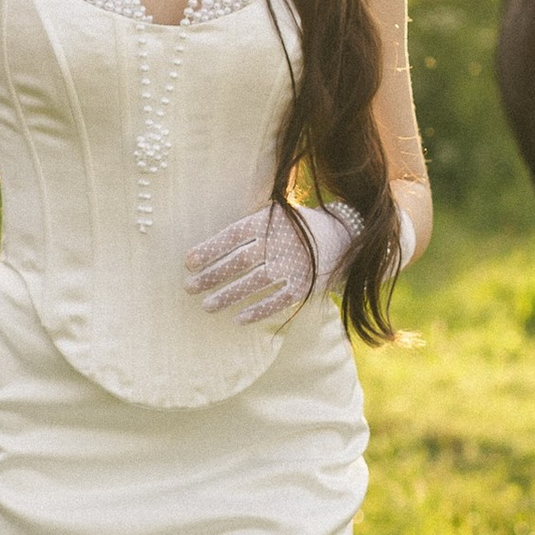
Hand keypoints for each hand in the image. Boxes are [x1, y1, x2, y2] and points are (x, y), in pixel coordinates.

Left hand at [184, 198, 362, 328]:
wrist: (346, 238)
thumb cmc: (300, 228)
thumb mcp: (279, 215)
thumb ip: (252, 225)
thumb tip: (212, 245)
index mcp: (270, 221)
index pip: (232, 236)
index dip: (209, 250)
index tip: (188, 263)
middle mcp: (280, 242)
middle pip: (237, 262)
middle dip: (210, 276)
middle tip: (189, 287)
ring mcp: (293, 265)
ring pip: (252, 284)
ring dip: (226, 296)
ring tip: (207, 305)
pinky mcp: (305, 286)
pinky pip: (276, 301)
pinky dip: (256, 311)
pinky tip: (238, 318)